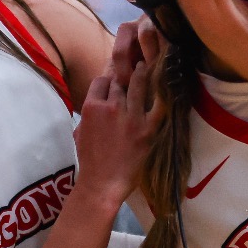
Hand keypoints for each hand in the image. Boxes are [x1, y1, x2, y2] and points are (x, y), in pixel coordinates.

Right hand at [73, 25, 161, 200]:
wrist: (102, 183)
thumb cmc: (89, 160)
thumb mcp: (81, 130)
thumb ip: (89, 111)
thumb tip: (97, 99)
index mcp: (91, 107)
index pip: (102, 80)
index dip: (109, 78)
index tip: (115, 78)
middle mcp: (111, 107)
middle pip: (120, 81)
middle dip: (126, 74)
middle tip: (135, 65)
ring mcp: (130, 117)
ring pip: (138, 85)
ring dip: (143, 73)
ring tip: (147, 65)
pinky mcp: (147, 129)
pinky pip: (159, 106)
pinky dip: (163, 95)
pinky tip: (167, 84)